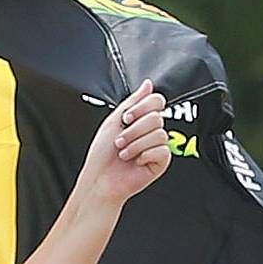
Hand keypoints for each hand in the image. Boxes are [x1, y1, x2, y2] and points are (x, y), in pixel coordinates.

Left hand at [78, 81, 171, 208]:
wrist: (99, 179)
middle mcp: (151, 131)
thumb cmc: (102, 155)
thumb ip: (133, 101)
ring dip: (136, 144)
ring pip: (159, 133)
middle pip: (157, 117)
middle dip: (134, 130)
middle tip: (120, 141)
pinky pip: (162, 150)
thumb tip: (148, 84)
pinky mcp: (161, 161)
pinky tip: (136, 162)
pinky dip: (145, 155)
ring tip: (124, 153)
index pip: (157, 101)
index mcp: (142, 119)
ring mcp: (158, 146)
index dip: (142, 108)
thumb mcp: (115, 120)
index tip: (126, 118)